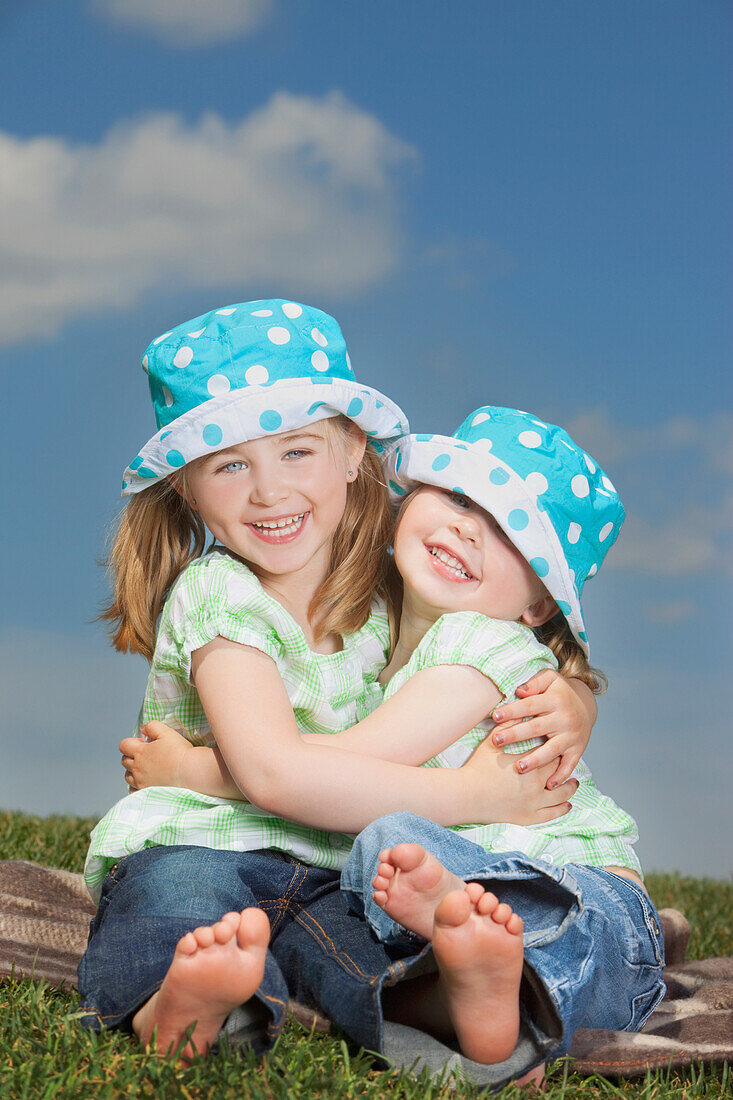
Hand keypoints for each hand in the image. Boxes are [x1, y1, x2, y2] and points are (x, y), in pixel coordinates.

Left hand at [120, 721, 192, 790]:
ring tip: (146, 769)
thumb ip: (152, 727)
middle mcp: (137, 768)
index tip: (143, 743)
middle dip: (131, 756)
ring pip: (128, 776)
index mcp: (140, 752)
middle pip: (124, 761)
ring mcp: (140, 782)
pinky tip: (146, 783)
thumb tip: (143, 728)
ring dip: (133, 771)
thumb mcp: (167, 732)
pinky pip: (133, 791)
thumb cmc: (179, 752)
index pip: (123, 745)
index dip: (131, 742)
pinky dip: (136, 786)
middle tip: (146, 755)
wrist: (189, 773)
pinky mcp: (146, 793)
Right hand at [462, 735, 577, 825]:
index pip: (552, 754)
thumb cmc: (476, 769)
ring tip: (574, 783)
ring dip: (569, 788)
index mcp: (529, 765)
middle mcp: (537, 786)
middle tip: (567, 760)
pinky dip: (562, 809)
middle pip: (558, 773)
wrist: (465, 796)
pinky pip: (552, 814)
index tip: (557, 744)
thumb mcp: (492, 743)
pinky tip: (567, 804)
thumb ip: (509, 726)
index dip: (555, 748)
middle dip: (563, 765)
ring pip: (561, 796)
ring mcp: (534, 804)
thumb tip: (521, 711)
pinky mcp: (528, 818)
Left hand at [491, 670, 593, 787]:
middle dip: (516, 735)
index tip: (495, 716)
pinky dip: (560, 776)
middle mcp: (564, 719)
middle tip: (497, 741)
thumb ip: (534, 682)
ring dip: (535, 759)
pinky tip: (548, 785)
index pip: (530, 705)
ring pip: (552, 750)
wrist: (587, 703)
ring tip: (519, 767)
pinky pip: (569, 764)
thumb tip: (520, 691)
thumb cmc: (560, 691)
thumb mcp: (550, 678)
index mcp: (555, 700)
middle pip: (537, 728)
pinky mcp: (578, 749)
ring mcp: (571, 736)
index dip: (512, 711)